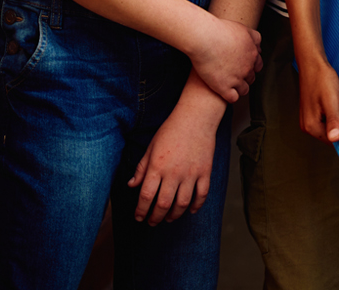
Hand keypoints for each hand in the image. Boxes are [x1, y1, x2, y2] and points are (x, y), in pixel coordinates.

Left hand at [128, 92, 222, 223]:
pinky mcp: (205, 171)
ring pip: (182, 203)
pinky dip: (197, 205)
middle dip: (156, 217)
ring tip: (169, 218)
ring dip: (174, 214)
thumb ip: (141, 168)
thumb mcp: (151, 148)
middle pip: (163, 204)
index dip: (141, 210)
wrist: (196, 117)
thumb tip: (132, 185)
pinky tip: (191, 210)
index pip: (146, 196)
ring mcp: (191, 173)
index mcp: (157, 167)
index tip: (139, 217)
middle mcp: (173, 173)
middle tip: (152, 222)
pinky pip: (202, 194)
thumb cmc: (171, 130)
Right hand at [187, 15, 261, 102]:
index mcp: (252, 54)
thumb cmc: (220, 30)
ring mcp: (237, 78)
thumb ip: (254, 38)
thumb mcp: (243, 28)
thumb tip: (259, 47)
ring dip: (238, 88)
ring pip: (244, 90)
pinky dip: (229, 97)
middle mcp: (247, 68)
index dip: (249, 67)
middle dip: (244, 78)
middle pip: (251, 78)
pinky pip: (233, 98)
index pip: (257, 66)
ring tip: (229, 86)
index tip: (241, 67)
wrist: (205, 38)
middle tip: (233, 76)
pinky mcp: (224, 87)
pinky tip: (223, 92)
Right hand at [294, 47, 338, 141]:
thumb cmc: (321, 79)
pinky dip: (334, 116)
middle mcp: (307, 125)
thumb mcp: (330, 100)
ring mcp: (308, 119)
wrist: (312, 64)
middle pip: (330, 136)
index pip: (332, 142)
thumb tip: (335, 138)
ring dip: (338, 122)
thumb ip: (333, 120)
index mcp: (311, 126)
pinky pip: (325, 120)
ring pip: (328, 127)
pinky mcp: (311, 112)